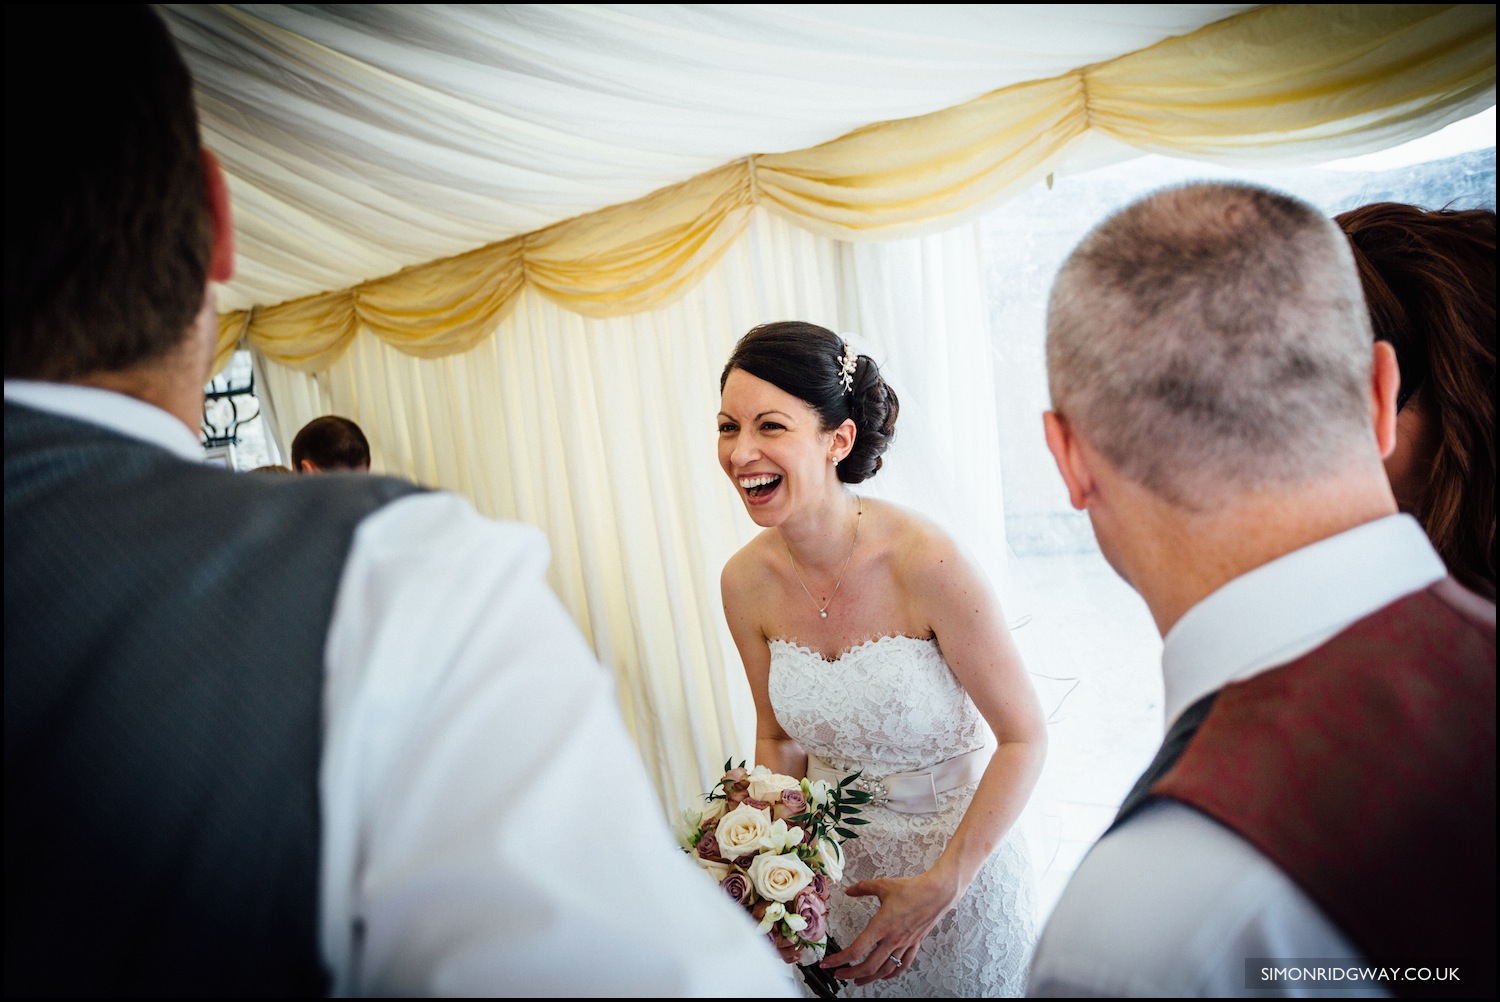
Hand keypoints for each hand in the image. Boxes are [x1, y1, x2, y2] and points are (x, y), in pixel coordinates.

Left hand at [819, 871, 959, 985]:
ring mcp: (904, 944)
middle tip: (838, 974)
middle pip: (869, 966)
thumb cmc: (912, 889)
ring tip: (857, 980)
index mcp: (882, 925)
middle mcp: (893, 939)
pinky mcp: (914, 945)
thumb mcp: (883, 885)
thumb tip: (848, 890)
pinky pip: (902, 965)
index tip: (828, 963)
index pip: (857, 950)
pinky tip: (884, 976)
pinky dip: (891, 974)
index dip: (840, 959)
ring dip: (869, 978)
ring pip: (885, 970)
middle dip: (850, 973)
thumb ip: (863, 888)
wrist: (937, 893)